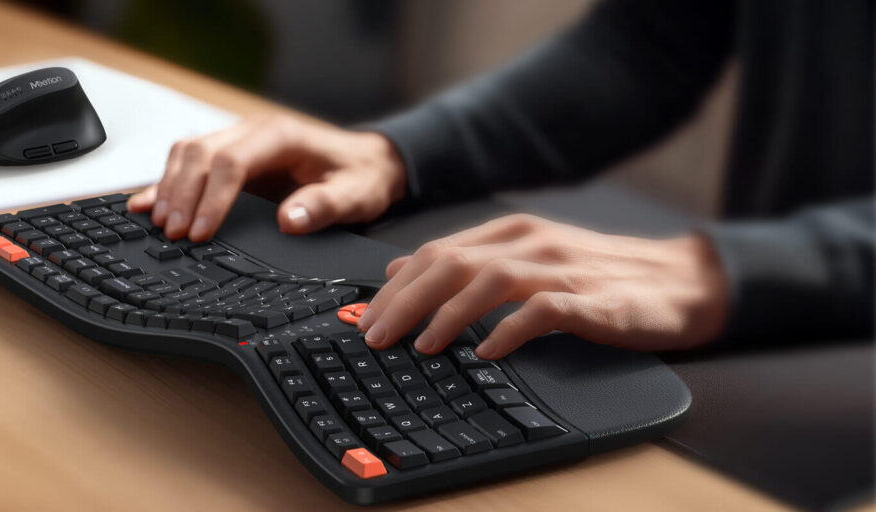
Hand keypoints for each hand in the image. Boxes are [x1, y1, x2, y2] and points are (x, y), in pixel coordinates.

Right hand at [127, 114, 407, 240]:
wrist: (367, 161)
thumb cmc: (360, 177)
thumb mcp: (356, 196)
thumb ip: (324, 206)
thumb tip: (289, 220)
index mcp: (281, 136)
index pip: (232, 161)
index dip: (212, 197)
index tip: (201, 232)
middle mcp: (254, 131)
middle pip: (201, 153)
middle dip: (182, 194)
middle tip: (172, 233)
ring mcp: (239, 139)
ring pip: (188, 152)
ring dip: (169, 186)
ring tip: (158, 223)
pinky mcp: (230, 154)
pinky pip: (188, 161)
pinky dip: (166, 181)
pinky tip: (146, 203)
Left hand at [356, 214, 728, 357]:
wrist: (681, 280)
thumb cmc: (600, 276)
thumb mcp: (529, 260)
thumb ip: (470, 264)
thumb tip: (402, 273)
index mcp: (512, 232)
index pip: (437, 252)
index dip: (397, 285)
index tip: (366, 316)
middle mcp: (532, 243)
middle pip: (452, 263)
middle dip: (406, 301)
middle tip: (377, 336)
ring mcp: (563, 269)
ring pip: (489, 281)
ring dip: (448, 314)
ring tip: (421, 346)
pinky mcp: (593, 300)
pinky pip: (543, 311)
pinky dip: (509, 331)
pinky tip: (487, 353)